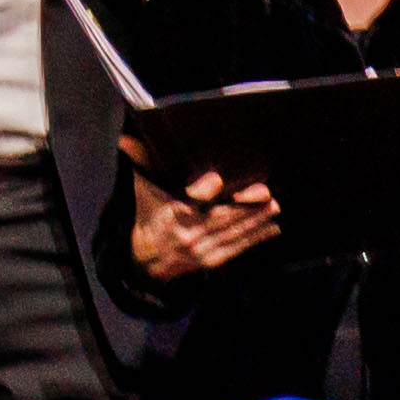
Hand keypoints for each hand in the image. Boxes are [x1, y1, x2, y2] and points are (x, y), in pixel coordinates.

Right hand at [130, 170, 284, 276]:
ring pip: (232, 233)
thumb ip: (139, 163)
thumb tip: (126, 138)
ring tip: (274, 208)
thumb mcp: (142, 188)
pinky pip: (236, 248)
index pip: (189, 201)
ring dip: (256, 221)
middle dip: (245, 206)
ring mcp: (200, 250)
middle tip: (266, 193)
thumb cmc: (150, 213)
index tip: (217, 180)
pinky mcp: (211, 261)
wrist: (147, 257)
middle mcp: (186, 234)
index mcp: (171, 214)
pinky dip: (255, 239)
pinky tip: (271, 228)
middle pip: (219, 218)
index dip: (204, 190)